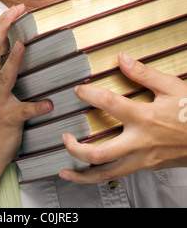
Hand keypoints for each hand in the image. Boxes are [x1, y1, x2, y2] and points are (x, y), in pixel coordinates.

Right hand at [0, 4, 52, 175]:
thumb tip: (13, 41)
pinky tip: (48, 103)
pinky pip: (22, 111)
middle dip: (2, 28)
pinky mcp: (8, 119)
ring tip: (23, 45)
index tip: (14, 8)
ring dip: (12, 61)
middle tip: (16, 11)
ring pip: (3, 78)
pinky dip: (35, 106)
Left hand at [60, 52, 186, 183]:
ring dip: (82, 174)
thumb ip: (143, 73)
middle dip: (75, 147)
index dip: (88, 94)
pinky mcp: (146, 166)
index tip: (78, 90)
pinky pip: (118, 176)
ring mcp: (142, 159)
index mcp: (144, 118)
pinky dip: (100, 177)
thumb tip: (122, 59)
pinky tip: (89, 173)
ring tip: (65, 171)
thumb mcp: (171, 87)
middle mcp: (139, 142)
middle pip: (98, 152)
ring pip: (106, 174)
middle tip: (64, 136)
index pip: (108, 103)